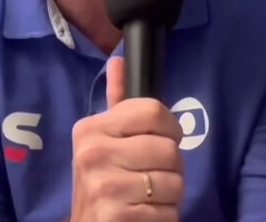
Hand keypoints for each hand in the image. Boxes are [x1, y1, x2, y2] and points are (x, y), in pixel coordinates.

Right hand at [69, 57, 184, 221]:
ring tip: (147, 197)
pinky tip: (145, 215)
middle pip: (170, 149)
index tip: (162, 140)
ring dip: (170, 195)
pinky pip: (168, 211)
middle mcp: (92, 155)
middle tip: (150, 177)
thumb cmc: (105, 181)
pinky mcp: (116, 217)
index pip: (154, 111)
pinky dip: (165, 216)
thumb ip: (116, 101)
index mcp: (91, 130)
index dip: (170, 128)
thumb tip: (118, 59)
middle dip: (171, 167)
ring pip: (174, 182)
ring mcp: (103, 188)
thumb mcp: (106, 140)